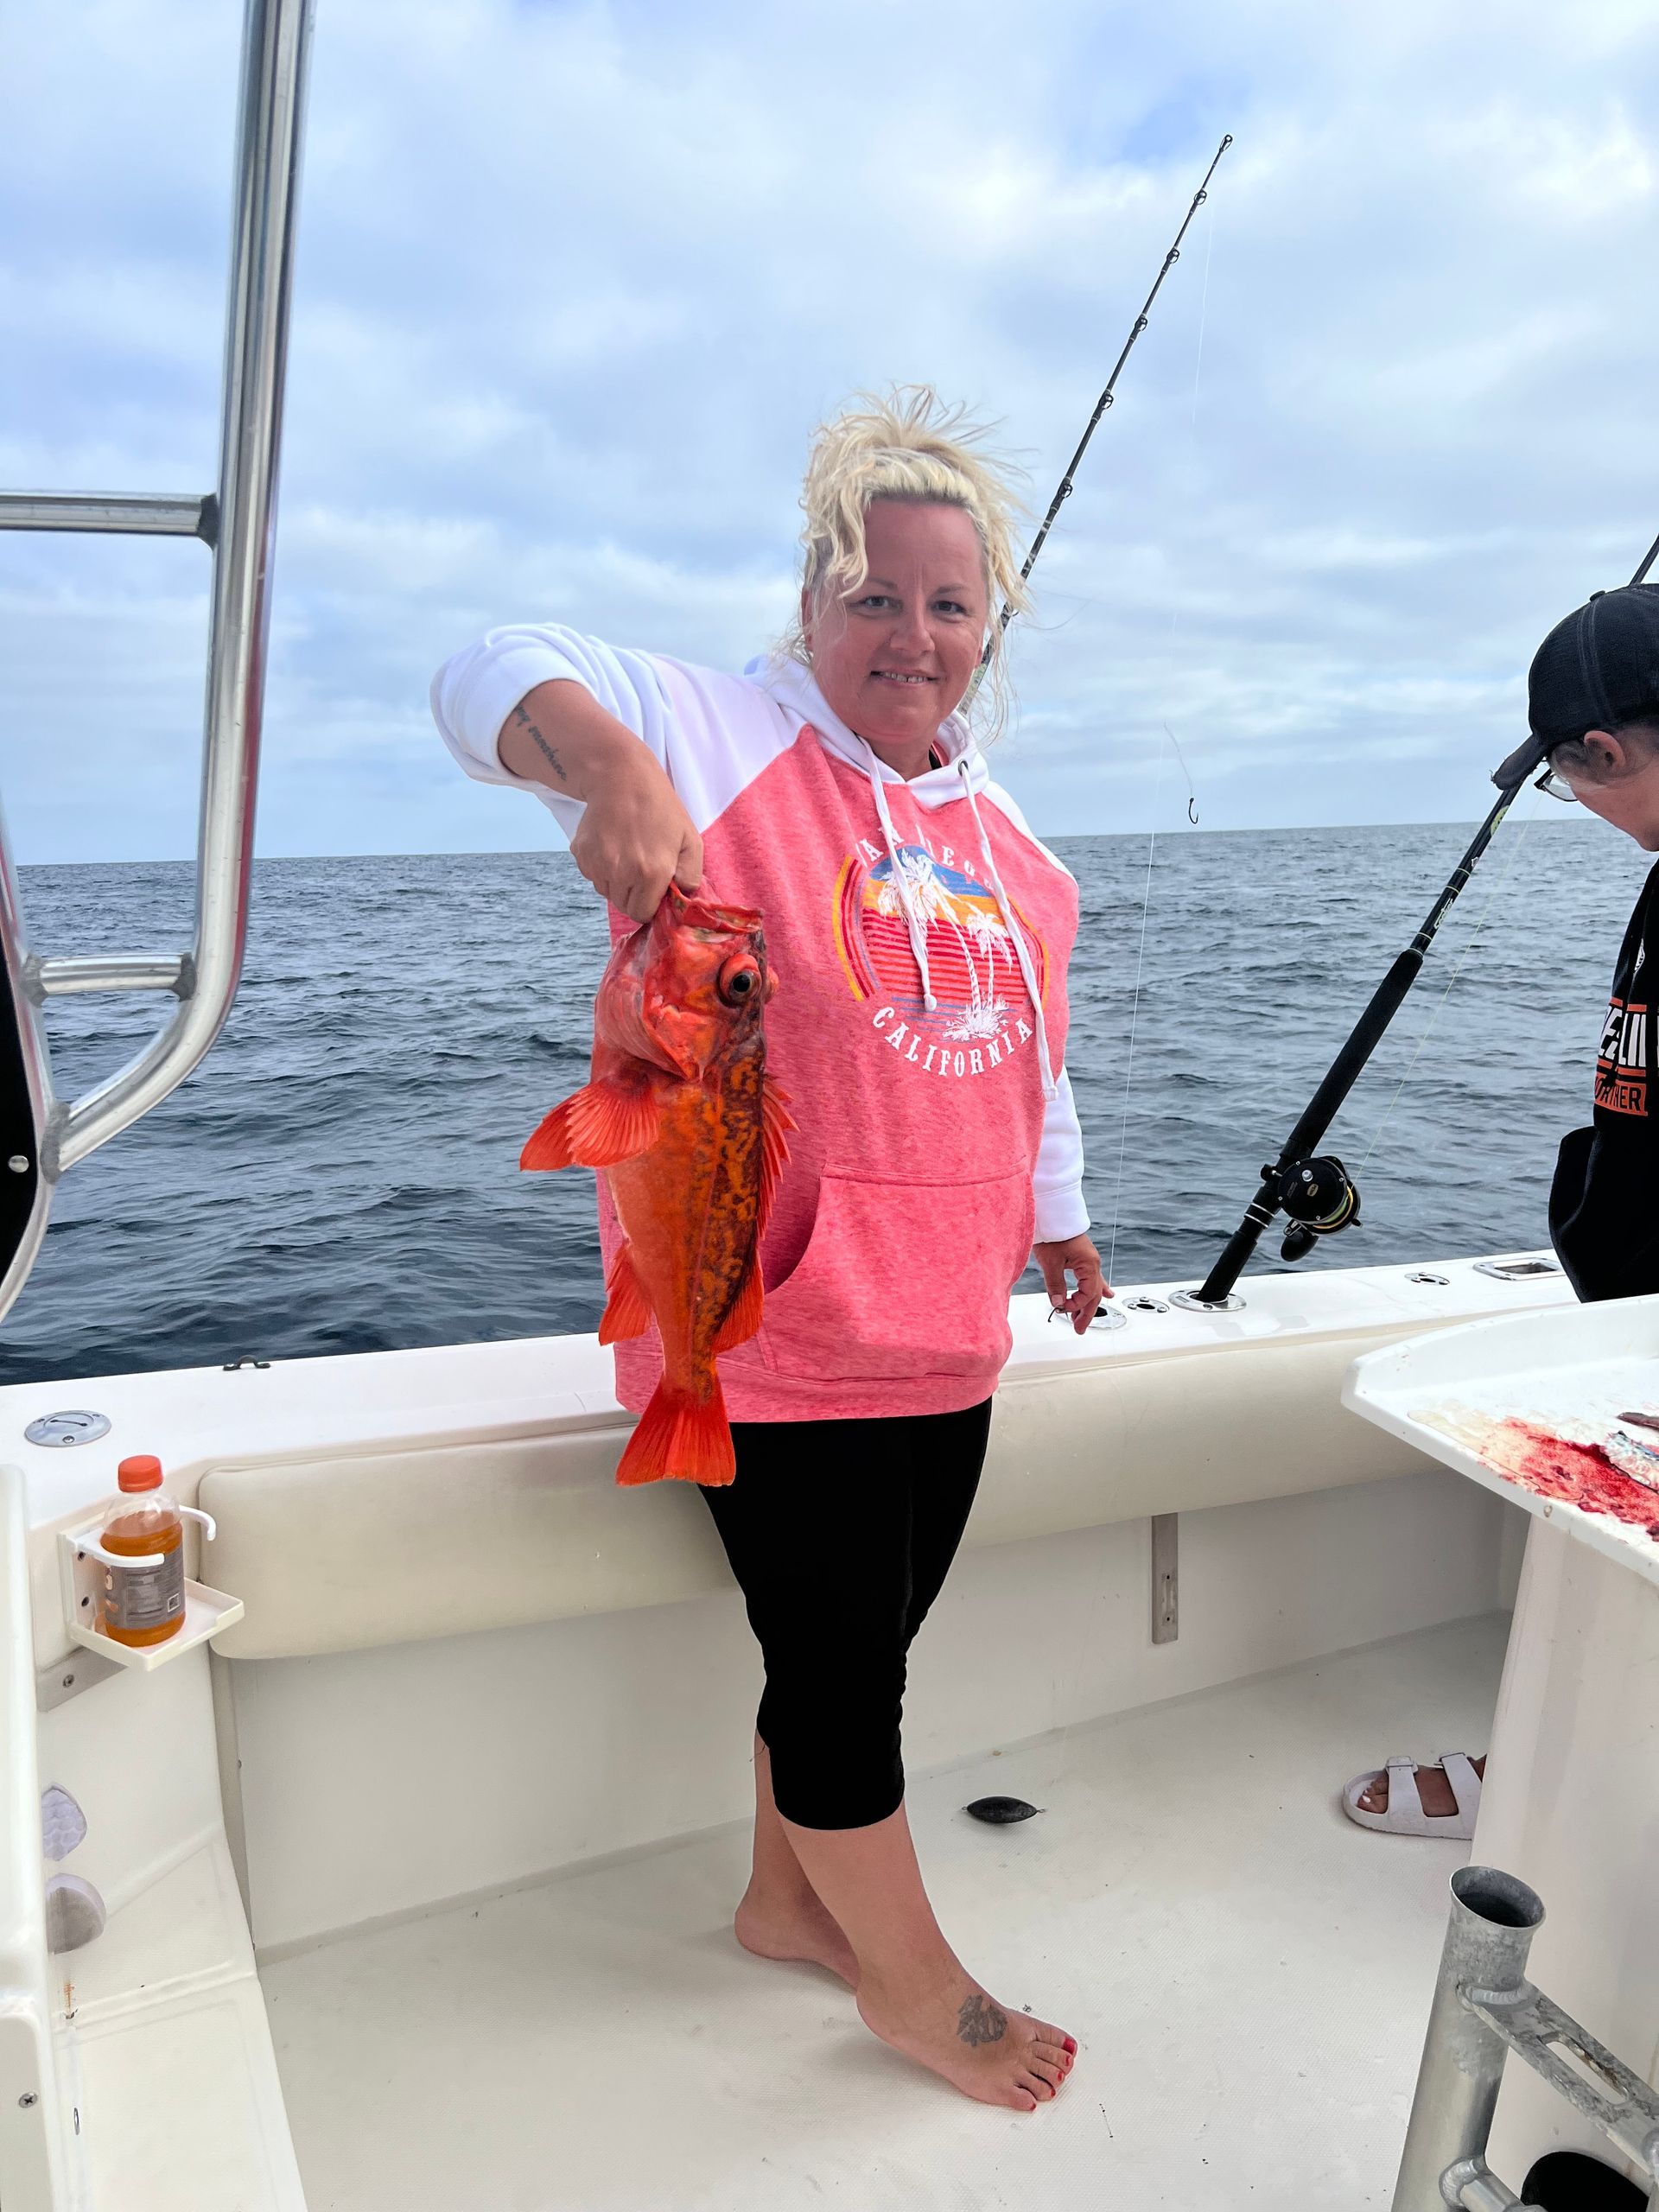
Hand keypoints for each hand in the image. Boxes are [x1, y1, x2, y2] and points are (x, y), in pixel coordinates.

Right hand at [569, 748, 702, 922]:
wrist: (620, 776)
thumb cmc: (660, 807)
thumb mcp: (690, 838)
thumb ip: (691, 875)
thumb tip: (682, 897)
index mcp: (651, 873)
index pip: (642, 913)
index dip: (650, 905)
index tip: (654, 889)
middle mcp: (621, 873)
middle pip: (623, 905)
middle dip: (634, 894)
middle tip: (642, 867)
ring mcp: (597, 863)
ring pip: (606, 891)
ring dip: (617, 881)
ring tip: (627, 852)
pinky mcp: (581, 853)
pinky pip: (592, 875)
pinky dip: (601, 867)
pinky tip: (612, 844)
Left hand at [1034, 1234, 1109, 1334]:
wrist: (1052, 1214)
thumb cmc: (1053, 1232)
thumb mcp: (1051, 1261)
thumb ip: (1055, 1284)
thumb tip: (1057, 1302)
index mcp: (1088, 1264)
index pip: (1087, 1294)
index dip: (1076, 1304)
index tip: (1062, 1309)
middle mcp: (1093, 1264)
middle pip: (1093, 1295)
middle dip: (1086, 1313)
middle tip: (1078, 1329)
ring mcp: (1089, 1261)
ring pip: (1093, 1288)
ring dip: (1088, 1305)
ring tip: (1082, 1320)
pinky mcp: (1084, 1259)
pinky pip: (1094, 1278)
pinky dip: (1098, 1289)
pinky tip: (1107, 1295)